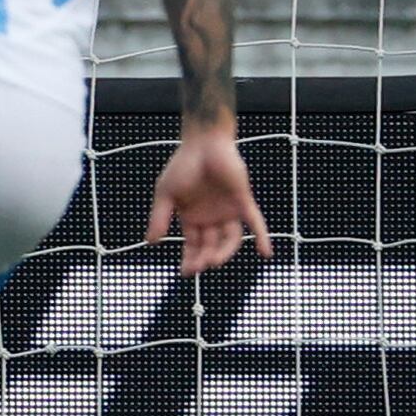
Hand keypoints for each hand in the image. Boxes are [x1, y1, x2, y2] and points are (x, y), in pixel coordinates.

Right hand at [147, 121, 273, 273]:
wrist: (203, 143)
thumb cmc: (183, 165)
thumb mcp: (165, 194)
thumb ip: (159, 217)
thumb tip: (150, 242)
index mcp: (192, 217)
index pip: (193, 245)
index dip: (190, 259)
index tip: (186, 272)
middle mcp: (211, 218)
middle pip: (211, 245)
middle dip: (204, 258)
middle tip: (199, 267)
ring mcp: (228, 211)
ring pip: (230, 239)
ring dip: (224, 252)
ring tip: (214, 260)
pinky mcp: (242, 202)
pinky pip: (255, 223)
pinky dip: (262, 238)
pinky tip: (265, 253)